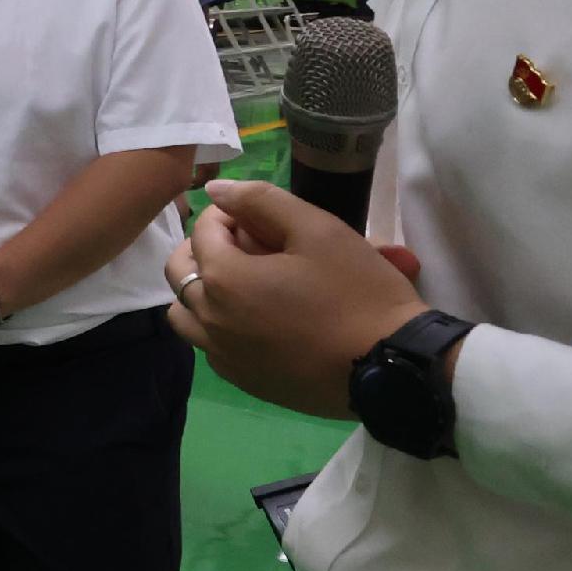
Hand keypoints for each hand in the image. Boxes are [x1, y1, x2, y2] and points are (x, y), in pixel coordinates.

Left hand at [165, 180, 427, 417]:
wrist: (391, 367)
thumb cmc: (358, 293)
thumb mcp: (318, 230)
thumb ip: (262, 201)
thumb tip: (215, 189)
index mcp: (223, 279)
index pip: (203, 231)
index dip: (229, 214)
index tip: (261, 216)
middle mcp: (210, 320)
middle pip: (180, 272)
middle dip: (206, 248)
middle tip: (249, 244)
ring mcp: (223, 356)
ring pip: (186, 315)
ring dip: (203, 291)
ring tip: (245, 282)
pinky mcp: (243, 381)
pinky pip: (210, 346)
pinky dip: (218, 325)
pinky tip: (257, 318)